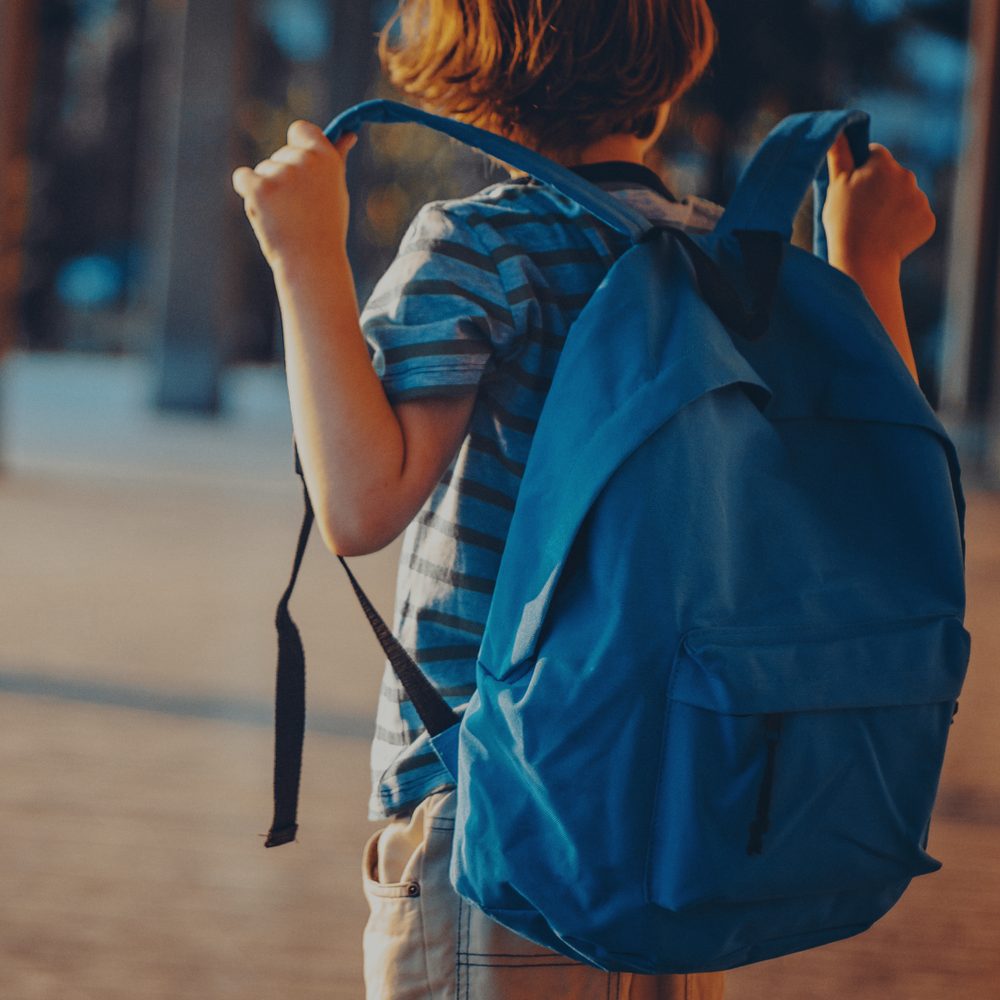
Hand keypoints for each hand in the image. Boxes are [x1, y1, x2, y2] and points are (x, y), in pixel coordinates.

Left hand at [232, 121, 356, 271]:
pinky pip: (243, 177)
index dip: (297, 146)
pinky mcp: (260, 187)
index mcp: (327, 157)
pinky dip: (248, 193)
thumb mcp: (337, 190)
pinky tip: (266, 213)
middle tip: (299, 209)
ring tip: (286, 217)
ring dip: (269, 190)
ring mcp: (282, 173)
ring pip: (264, 169)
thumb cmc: (327, 228)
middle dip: (284, 178)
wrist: (312, 262)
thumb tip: (349, 135)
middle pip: (280, 155)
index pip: (300, 129)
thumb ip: (336, 159)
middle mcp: (306, 160)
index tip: (301, 168)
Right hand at [822, 134, 935, 280]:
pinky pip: (915, 217)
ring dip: (893, 207)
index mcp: (883, 164)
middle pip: (892, 176)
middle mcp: (907, 175)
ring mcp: (920, 199)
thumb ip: (840, 155)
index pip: (875, 155)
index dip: (861, 171)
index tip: (853, 190)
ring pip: (905, 197)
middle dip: (879, 189)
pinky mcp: (928, 220)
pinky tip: (889, 236)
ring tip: (875, 227)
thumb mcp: (835, 186)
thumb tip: (837, 130)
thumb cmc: (844, 223)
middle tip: (861, 212)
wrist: (864, 261)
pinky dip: (904, 225)